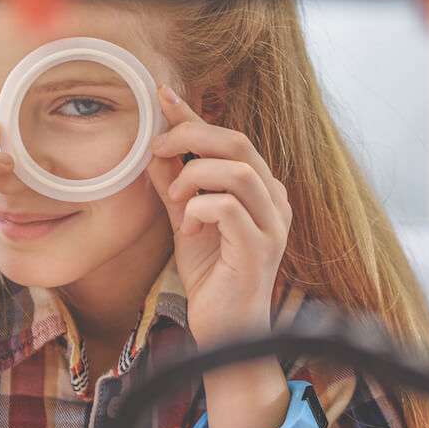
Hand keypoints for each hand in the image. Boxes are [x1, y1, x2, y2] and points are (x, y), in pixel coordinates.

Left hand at [146, 85, 291, 349]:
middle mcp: (276, 201)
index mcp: (262, 190)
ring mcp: (273, 225)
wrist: (227, 331)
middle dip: (190, 137)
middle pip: (238, 143)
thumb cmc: (213, 278)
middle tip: (155, 149)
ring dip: (194, 177)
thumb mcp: (187, 222)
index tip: (162, 96)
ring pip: (237, 170)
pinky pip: (228, 207)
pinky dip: (199, 208)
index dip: (194, 115)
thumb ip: (174, 186)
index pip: (230, 139)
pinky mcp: (260, 249)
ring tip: (176, 200)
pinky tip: (189, 229)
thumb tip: (152, 150)